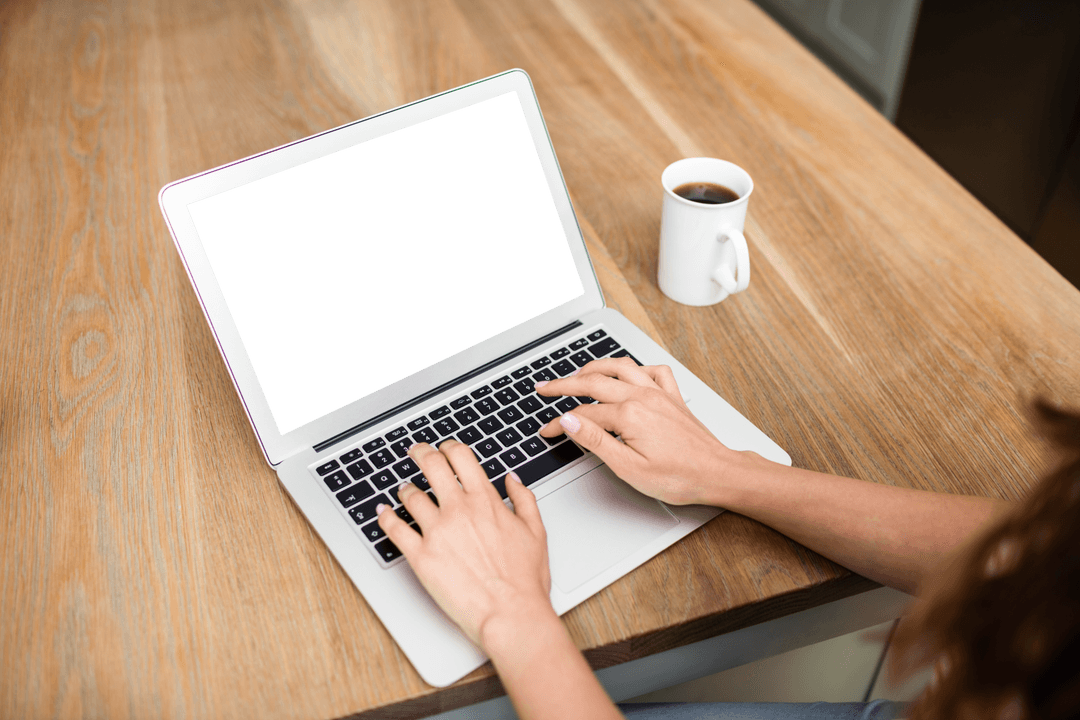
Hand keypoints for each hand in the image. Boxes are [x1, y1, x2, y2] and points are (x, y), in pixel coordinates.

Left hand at [375, 440, 553, 647]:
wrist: (511, 613)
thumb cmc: (524, 580)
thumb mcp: (536, 531)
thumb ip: (524, 499)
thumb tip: (512, 479)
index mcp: (486, 500)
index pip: (461, 457)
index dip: (449, 447)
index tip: (444, 449)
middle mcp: (458, 510)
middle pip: (431, 465)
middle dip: (420, 453)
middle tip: (416, 451)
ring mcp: (437, 532)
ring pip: (410, 496)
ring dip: (405, 488)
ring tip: (404, 489)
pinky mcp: (421, 556)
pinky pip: (394, 529)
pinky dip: (385, 517)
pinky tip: (383, 513)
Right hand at [537, 357, 736, 504]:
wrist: (717, 473)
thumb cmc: (678, 476)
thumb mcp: (628, 467)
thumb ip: (596, 440)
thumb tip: (570, 422)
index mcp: (629, 414)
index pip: (583, 415)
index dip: (560, 424)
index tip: (547, 431)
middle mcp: (643, 396)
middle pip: (594, 382)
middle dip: (565, 383)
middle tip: (544, 386)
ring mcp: (659, 393)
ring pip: (621, 367)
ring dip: (596, 366)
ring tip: (577, 372)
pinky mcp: (672, 397)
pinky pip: (652, 371)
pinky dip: (636, 368)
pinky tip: (628, 374)